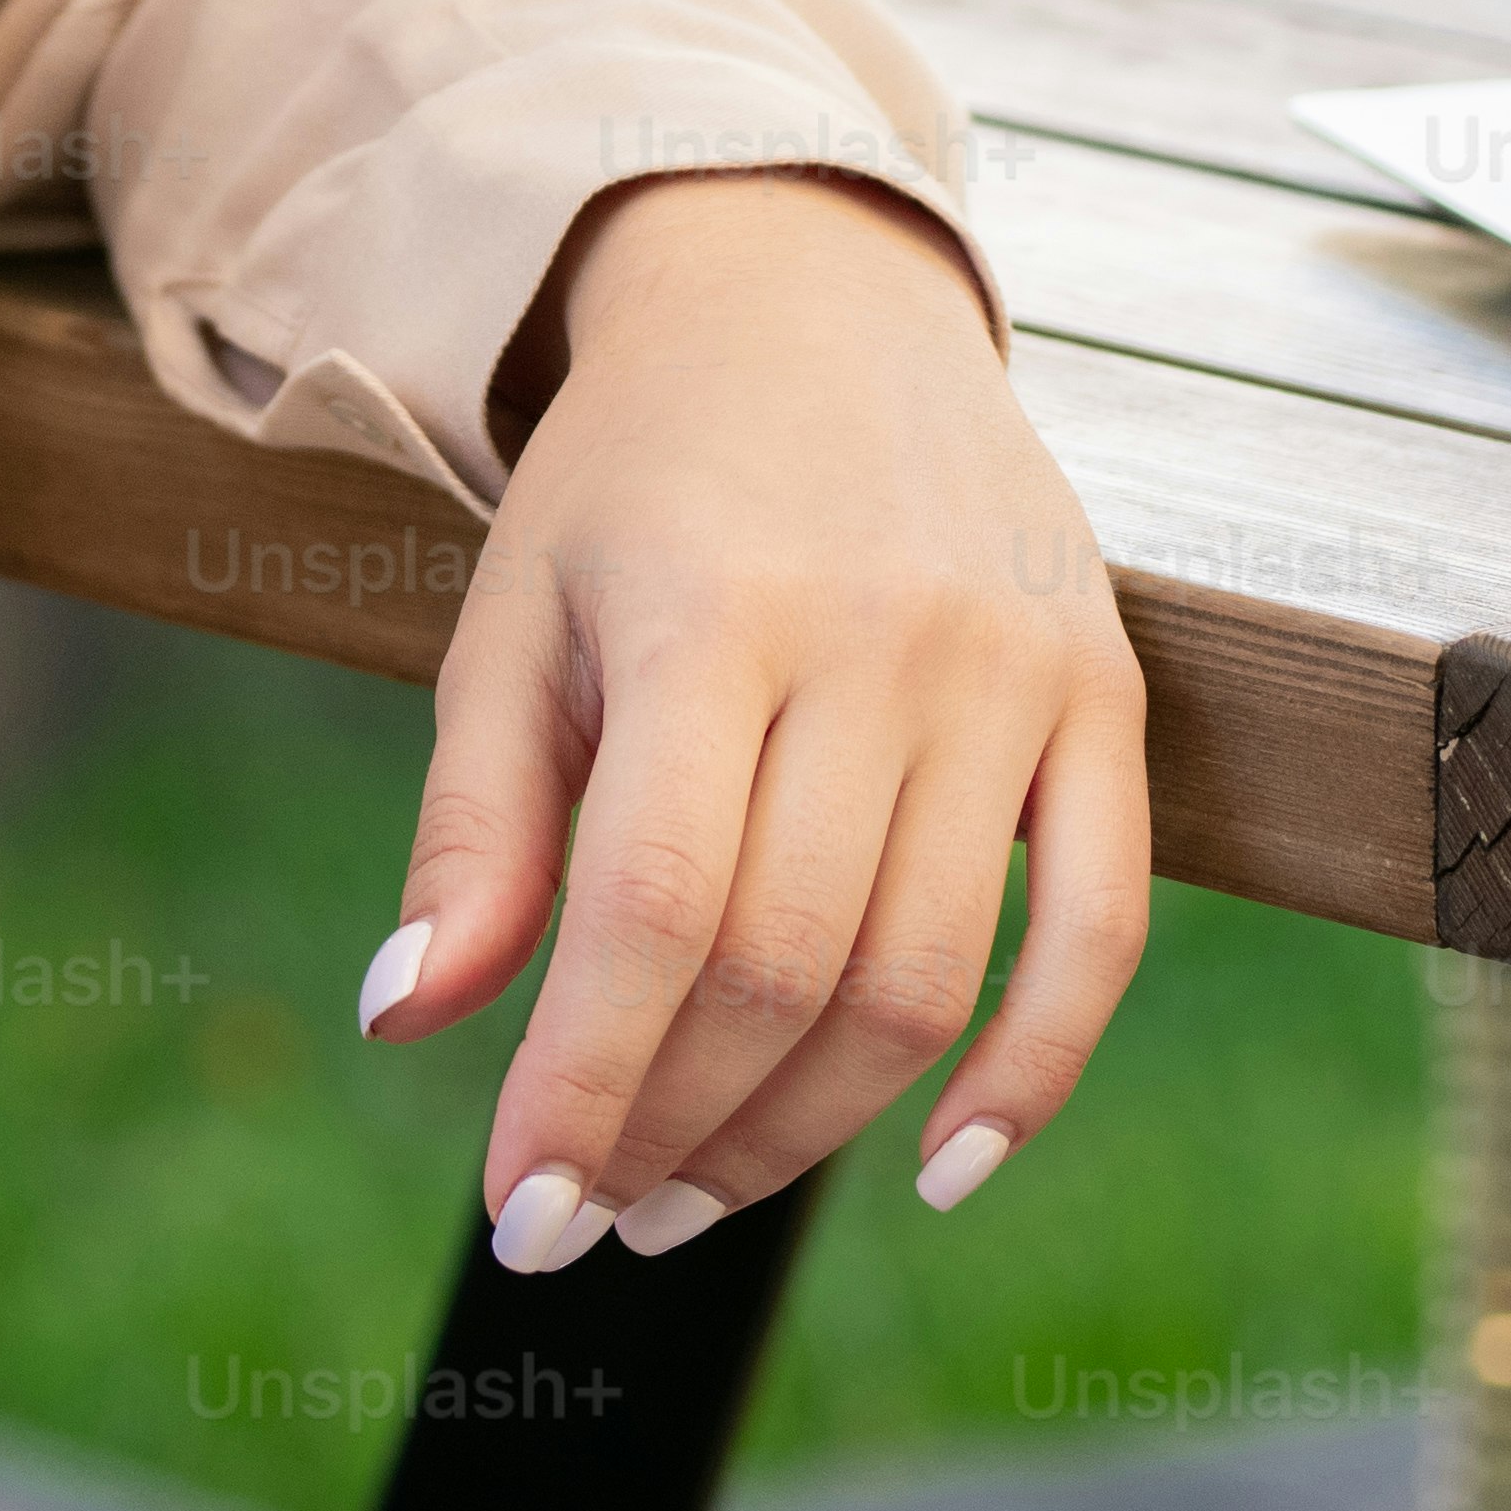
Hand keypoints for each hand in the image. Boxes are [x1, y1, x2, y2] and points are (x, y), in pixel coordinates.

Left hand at [363, 171, 1149, 1261]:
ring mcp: (1012, 667)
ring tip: (699, 1187)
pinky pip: (1101, 929)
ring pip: (926, 979)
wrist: (810, 292)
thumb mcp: (514, 616)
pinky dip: (1034, 1074)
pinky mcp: (1104, 692)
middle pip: (788, 966)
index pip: (650, 908)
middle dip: (678, 1129)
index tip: (520, 1219)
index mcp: (710, 609)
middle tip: (602, 1210)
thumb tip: (405, 1023)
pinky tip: (941, 1167)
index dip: (583, 1085)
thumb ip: (475, 825)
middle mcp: (882, 638)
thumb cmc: (633, 481)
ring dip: (809, 1130)